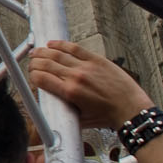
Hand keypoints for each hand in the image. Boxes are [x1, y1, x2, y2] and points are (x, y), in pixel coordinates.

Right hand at [27, 40, 152, 129]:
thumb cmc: (108, 116)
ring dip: (43, 52)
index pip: (40, 78)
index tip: (32, 76)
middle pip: (45, 64)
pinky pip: (74, 48)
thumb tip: (52, 106)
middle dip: (34, 63)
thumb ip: (64, 110)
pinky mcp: (96, 60)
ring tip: (37, 52)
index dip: (32, 76)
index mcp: (69, 93)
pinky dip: (61, 44)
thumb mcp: (80, 119)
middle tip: (32, 63)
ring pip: (57, 54)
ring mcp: (86, 67)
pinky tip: (53, 44)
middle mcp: (75, 77)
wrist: (131, 109)